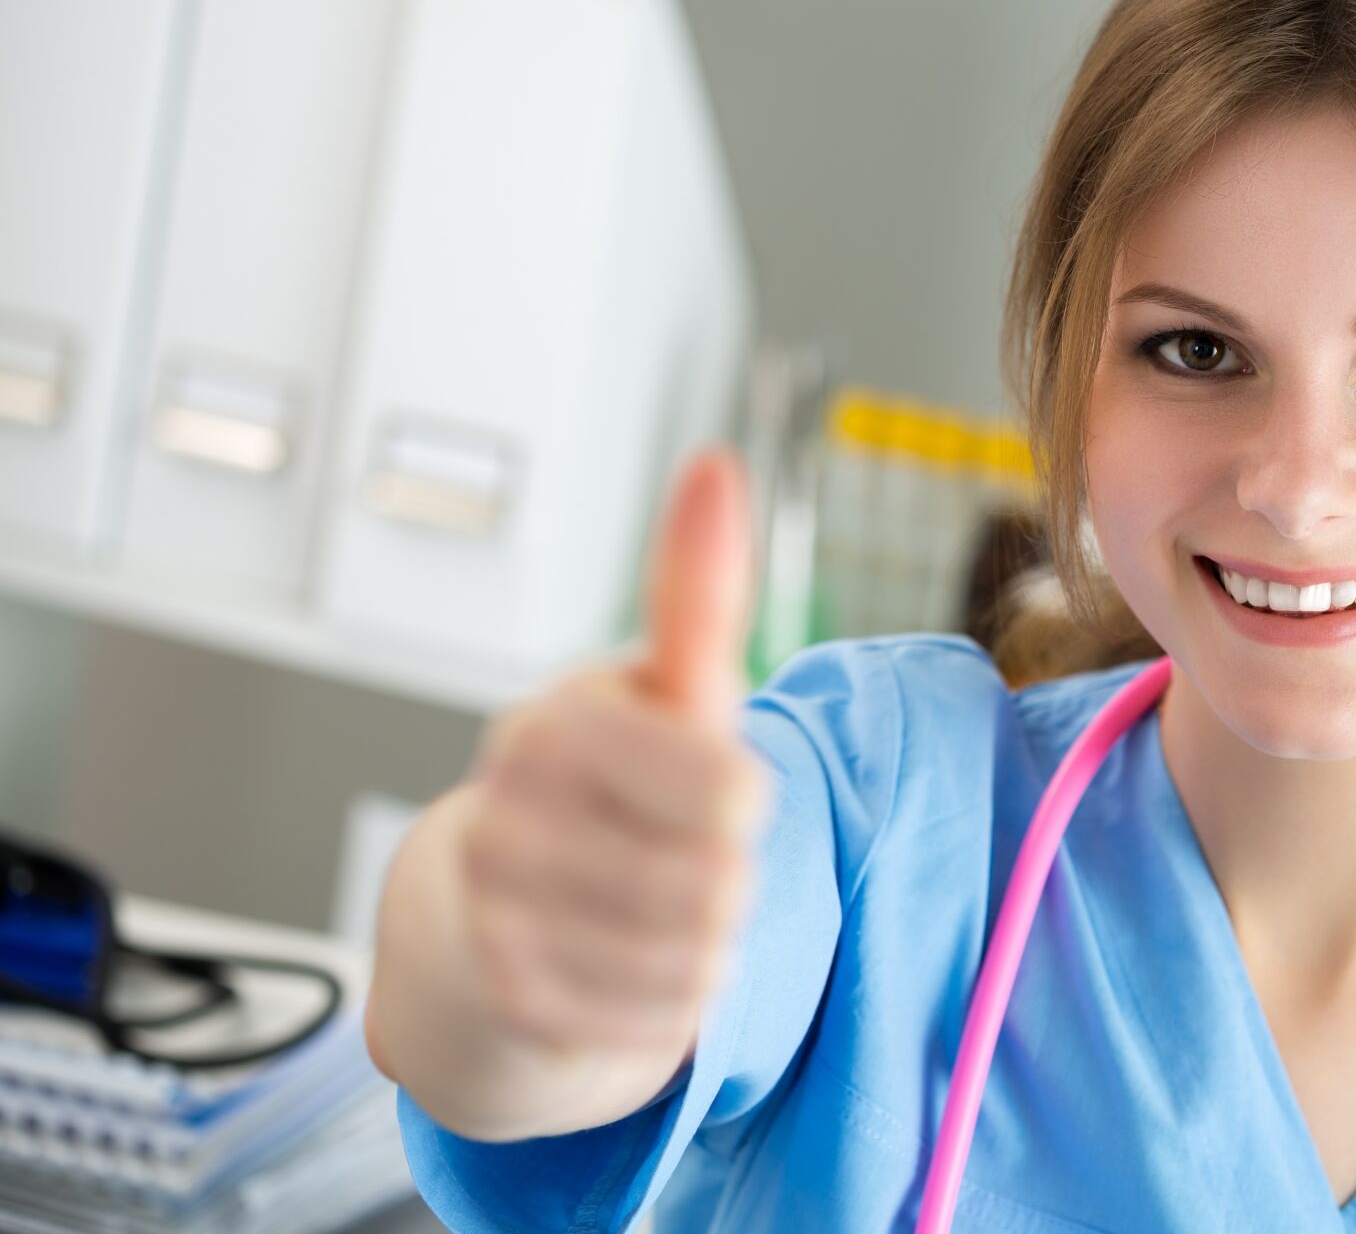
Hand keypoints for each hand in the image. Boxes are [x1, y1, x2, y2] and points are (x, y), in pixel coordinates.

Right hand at [451, 448, 767, 1054]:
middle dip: (721, 876)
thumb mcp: (659, 685)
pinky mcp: (508, 1000)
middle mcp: (506, 815)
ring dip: (700, 943)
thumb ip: (695, 590)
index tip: (709, 784)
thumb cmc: (600, 780)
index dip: (742, 799)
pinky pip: (655, 1023)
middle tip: (673, 852)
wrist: (481, 910)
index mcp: (553, 726)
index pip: (729, 792)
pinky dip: (665, 1004)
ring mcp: (497, 914)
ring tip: (651, 903)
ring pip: (692, 958)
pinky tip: (625, 962)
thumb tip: (714, 465)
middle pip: (719, 884)